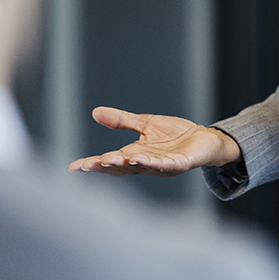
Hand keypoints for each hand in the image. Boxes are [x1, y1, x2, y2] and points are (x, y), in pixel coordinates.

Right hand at [68, 107, 240, 176]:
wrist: (204, 138)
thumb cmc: (175, 134)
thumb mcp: (145, 124)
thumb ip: (122, 120)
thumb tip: (95, 112)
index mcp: (136, 154)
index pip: (111, 161)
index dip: (94, 164)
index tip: (74, 167)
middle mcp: (147, 163)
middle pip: (122, 167)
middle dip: (105, 166)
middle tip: (88, 165)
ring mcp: (163, 165)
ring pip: (141, 166)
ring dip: (126, 164)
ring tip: (109, 159)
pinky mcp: (180, 163)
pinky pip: (165, 164)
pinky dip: (153, 162)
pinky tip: (140, 159)